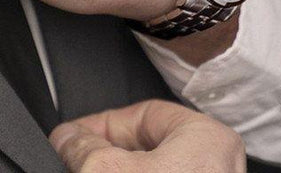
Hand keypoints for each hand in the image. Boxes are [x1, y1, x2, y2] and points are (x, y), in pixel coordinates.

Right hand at [49, 100, 245, 172]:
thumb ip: (86, 147)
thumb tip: (65, 138)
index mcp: (207, 138)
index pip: (143, 113)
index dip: (100, 124)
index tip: (71, 136)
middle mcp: (215, 161)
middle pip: (145, 143)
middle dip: (105, 151)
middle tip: (72, 158)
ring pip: (151, 166)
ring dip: (115, 168)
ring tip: (83, 168)